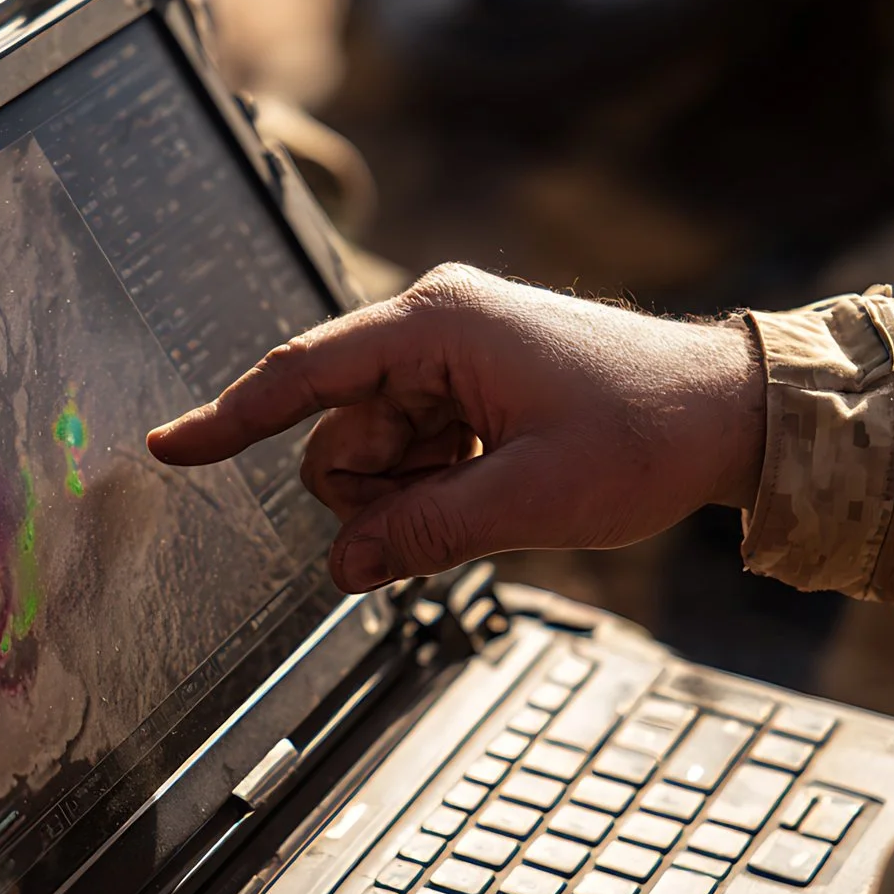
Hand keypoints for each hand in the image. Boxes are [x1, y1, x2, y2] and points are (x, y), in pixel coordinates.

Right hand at [148, 264, 765, 592]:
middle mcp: (432, 324)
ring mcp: (450, 352)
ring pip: (371, 448)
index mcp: (436, 325)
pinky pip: (411, 447)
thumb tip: (341, 570)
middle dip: (374, 490)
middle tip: (456, 511)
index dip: (231, 418)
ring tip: (492, 495)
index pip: (304, 375)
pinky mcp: (468, 381)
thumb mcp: (529, 497)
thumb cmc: (644, 433)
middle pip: (337, 431)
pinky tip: (495, 484)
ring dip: (409, 493)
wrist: (726, 411)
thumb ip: (424, 532)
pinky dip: (434, 482)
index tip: (168, 447)